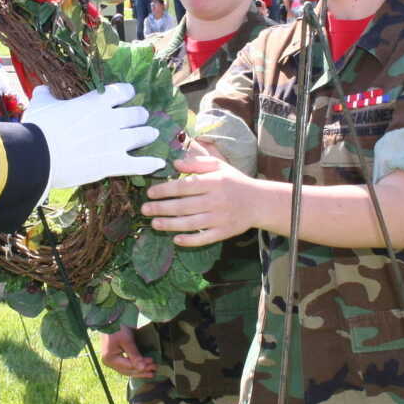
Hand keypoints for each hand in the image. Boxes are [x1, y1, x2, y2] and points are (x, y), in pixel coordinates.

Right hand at [22, 83, 162, 189]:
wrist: (38, 157)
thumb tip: (43, 89)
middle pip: (138, 113)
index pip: (123, 91)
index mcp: (96, 101)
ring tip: (152, 134)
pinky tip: (159, 163)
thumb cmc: (39, 128)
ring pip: (144, 134)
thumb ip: (45, 95)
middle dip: (140, 115)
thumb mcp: (40, 105)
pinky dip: (151, 163)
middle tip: (140, 118)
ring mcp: (116, 142)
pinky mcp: (115, 164)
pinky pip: (141, 164)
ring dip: (149, 134)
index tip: (127, 95)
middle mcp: (112, 118)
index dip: (128, 93)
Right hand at [99, 326, 153, 378]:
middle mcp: (109, 362)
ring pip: (127, 370)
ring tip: (151, 372)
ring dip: (139, 371)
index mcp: (110, 359)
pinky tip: (142, 368)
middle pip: (128, 370)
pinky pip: (125, 365)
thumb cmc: (117, 328)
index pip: (129, 366)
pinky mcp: (114, 357)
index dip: (142, 366)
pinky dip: (135, 367)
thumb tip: (143, 368)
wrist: (109, 319)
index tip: (153, 364)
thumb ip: (134, 355)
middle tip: (155, 369)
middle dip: (142, 371)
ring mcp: (111, 361)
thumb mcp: (127, 341)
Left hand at [142, 153, 259, 245]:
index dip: (165, 190)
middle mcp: (216, 200)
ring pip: (190, 223)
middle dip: (161, 208)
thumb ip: (197, 163)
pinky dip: (190, 240)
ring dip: (170, 224)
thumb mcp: (219, 166)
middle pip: (183, 206)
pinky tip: (176, 240)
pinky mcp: (224, 232)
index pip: (184, 186)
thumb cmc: (235, 182)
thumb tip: (174, 163)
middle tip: (144, 209)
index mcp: (213, 182)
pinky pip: (204, 238)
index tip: (150, 192)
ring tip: (154, 223)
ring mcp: (220, 218)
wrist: (259, 202)